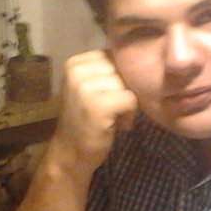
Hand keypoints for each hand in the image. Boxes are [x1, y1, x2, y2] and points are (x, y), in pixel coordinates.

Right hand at [51, 50, 137, 172]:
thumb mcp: (90, 88)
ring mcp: (84, 87)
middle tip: (113, 110)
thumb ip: (106, 71)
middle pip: (121, 69)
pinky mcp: (97, 105)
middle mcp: (76, 71)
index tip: (108, 96)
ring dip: (128, 103)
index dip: (119, 77)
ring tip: (115, 118)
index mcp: (75, 63)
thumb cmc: (86, 120)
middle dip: (124, 89)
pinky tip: (119, 125)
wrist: (71, 153)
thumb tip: (140, 59)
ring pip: (127, 84)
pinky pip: (130, 99)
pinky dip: (130, 114)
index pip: (114, 56)